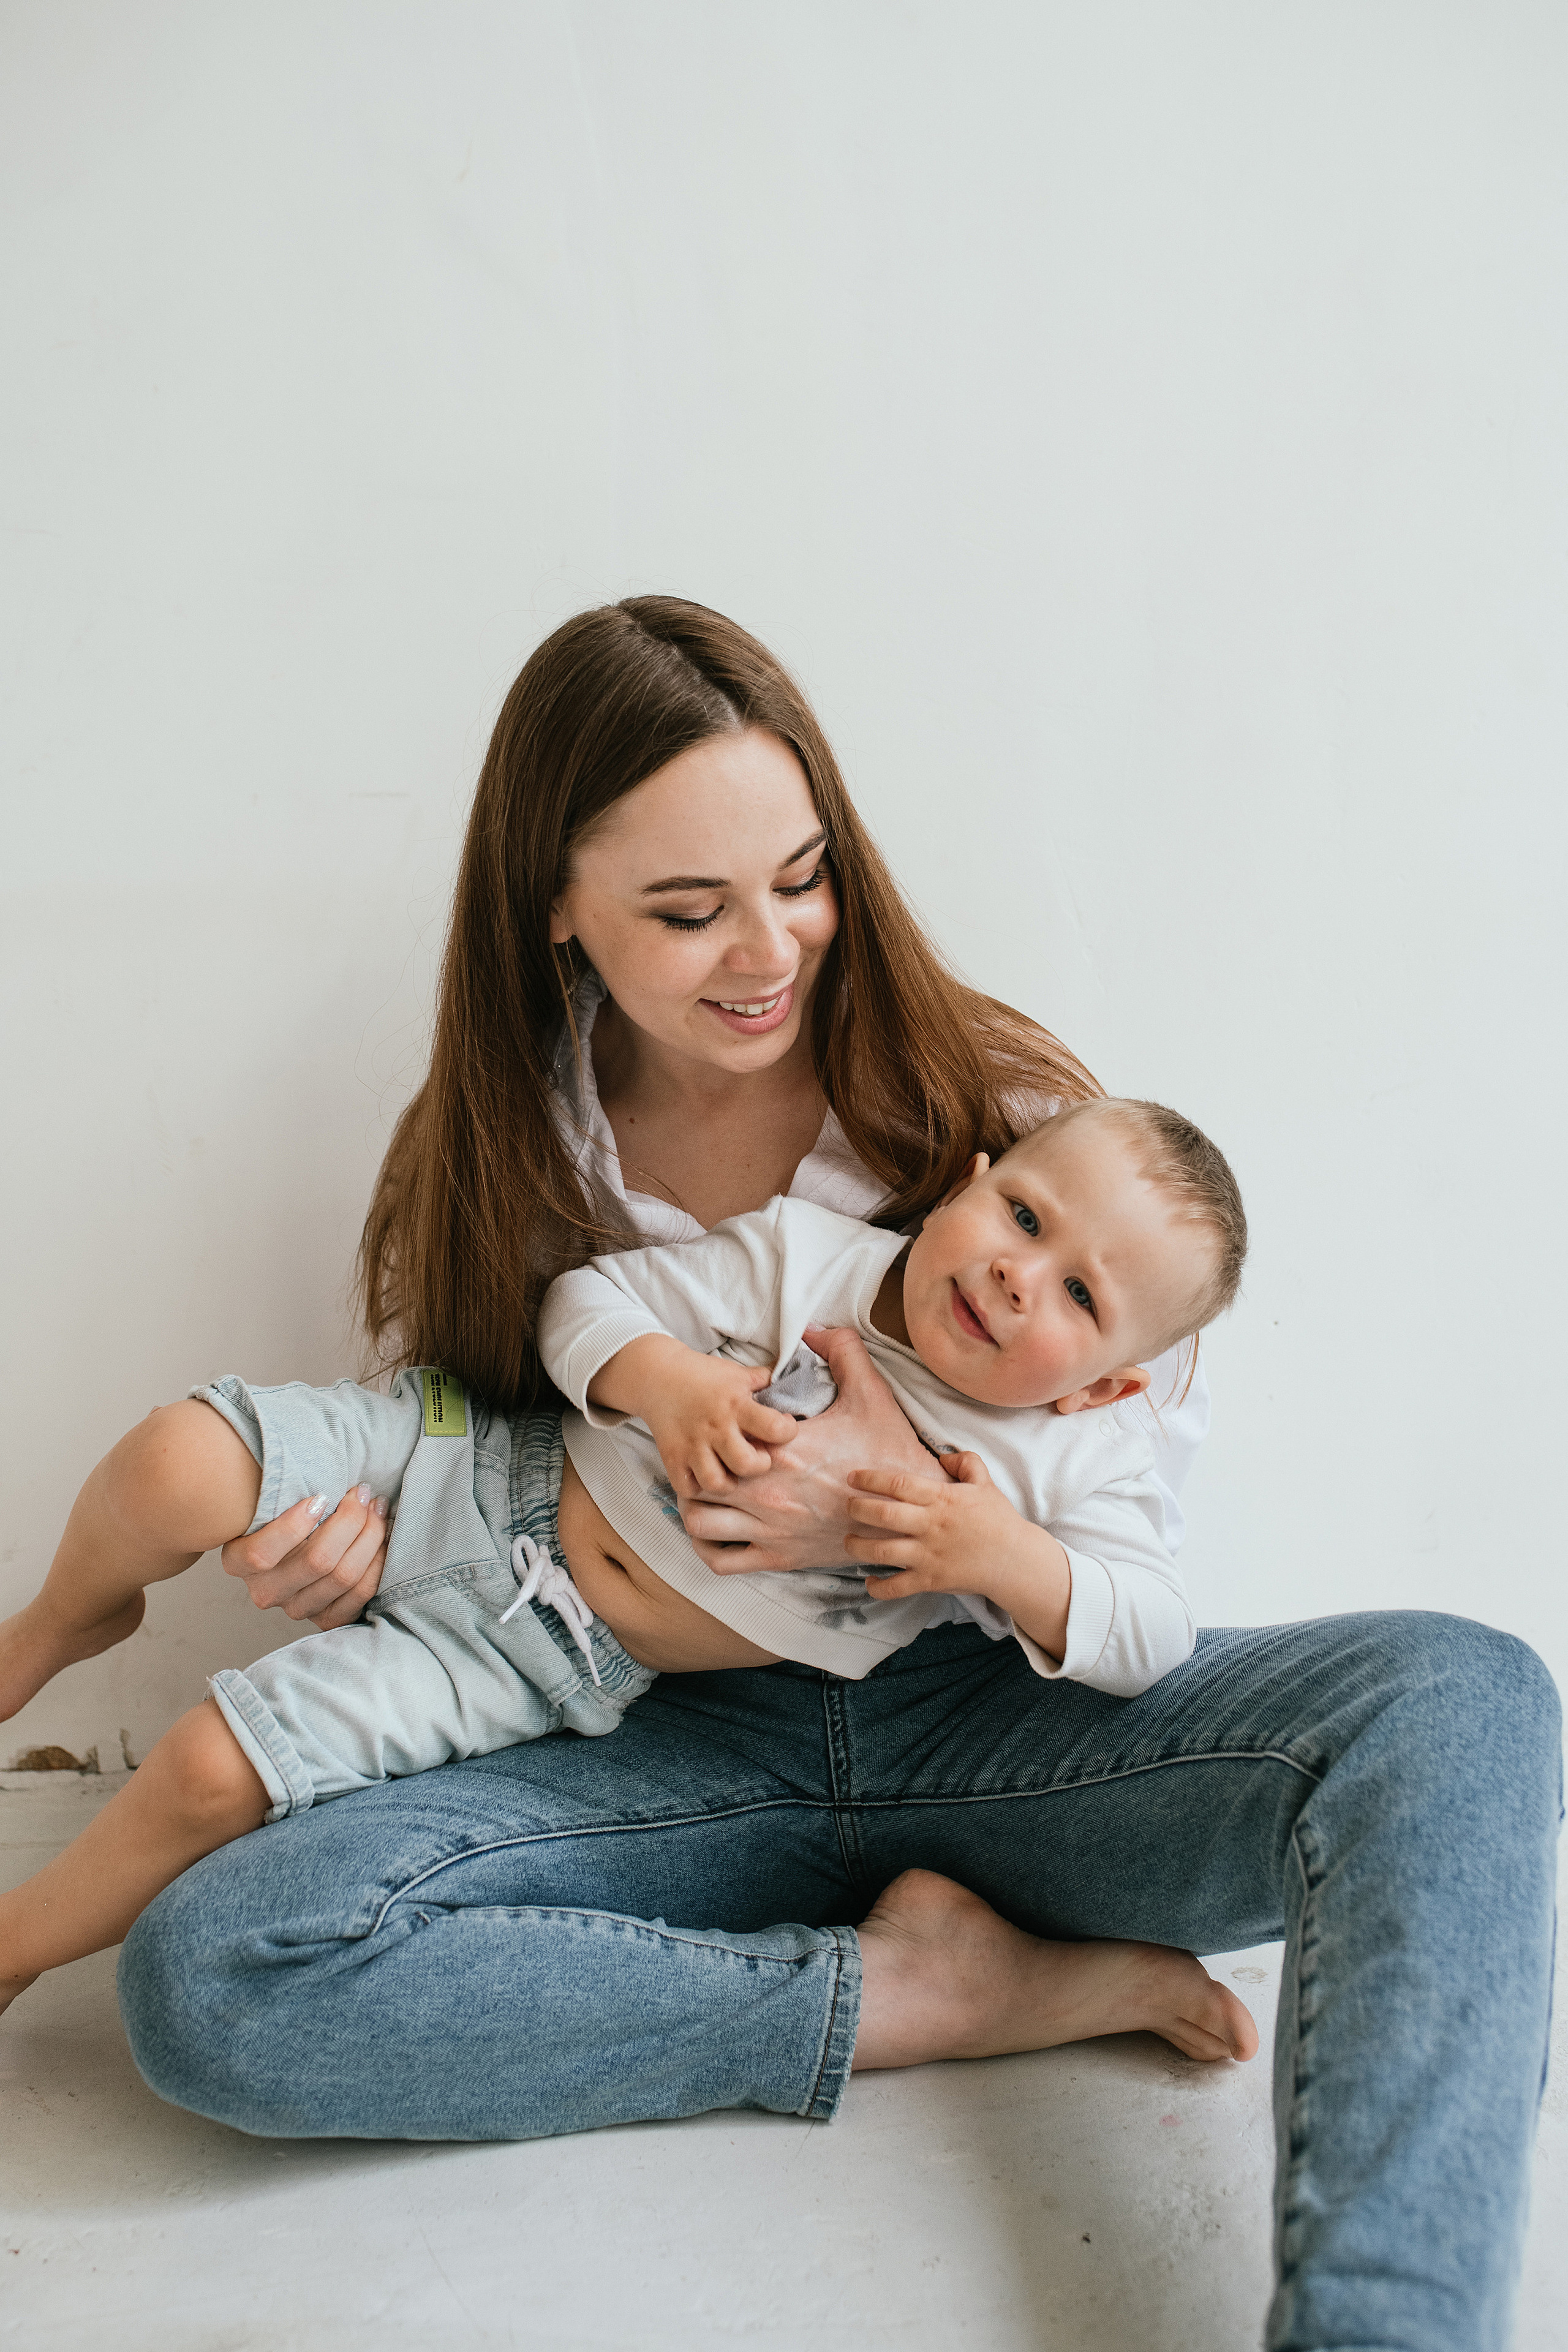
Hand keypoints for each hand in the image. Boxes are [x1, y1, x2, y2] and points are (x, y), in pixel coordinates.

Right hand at [221, 1487, 388, 1629]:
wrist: (299, 1541)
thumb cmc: (286, 1507)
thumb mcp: (273, 1497)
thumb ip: (283, 1486)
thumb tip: (315, 1455)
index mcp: (239, 1561)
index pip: (261, 1555)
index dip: (294, 1526)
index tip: (322, 1496)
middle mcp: (266, 1591)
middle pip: (317, 1561)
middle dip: (350, 1520)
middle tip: (362, 1492)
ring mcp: (296, 1608)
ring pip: (344, 1576)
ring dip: (370, 1536)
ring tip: (377, 1507)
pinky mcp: (326, 1618)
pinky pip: (360, 1595)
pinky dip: (377, 1563)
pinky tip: (382, 1538)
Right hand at [611, 1337, 798, 1498]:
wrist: (657, 1375)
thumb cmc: (704, 1376)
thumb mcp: (739, 1374)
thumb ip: (766, 1382)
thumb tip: (795, 1380)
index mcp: (737, 1404)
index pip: (775, 1428)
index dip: (787, 1432)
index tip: (783, 1429)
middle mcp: (716, 1427)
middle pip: (748, 1464)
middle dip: (759, 1466)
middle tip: (757, 1457)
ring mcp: (692, 1445)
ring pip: (717, 1483)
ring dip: (729, 1482)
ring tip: (731, 1470)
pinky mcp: (672, 1457)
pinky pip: (687, 1488)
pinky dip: (698, 1488)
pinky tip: (706, 1475)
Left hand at [681, 1325, 936, 1573]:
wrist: (911, 1511)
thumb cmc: (889, 1452)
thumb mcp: (871, 1392)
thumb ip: (843, 1352)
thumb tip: (814, 1329)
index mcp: (785, 1448)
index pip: (722, 1435)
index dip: (716, 1428)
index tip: (725, 1424)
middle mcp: (768, 1490)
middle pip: (698, 1478)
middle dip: (697, 1465)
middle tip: (707, 1456)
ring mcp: (771, 1528)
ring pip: (698, 1522)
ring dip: (694, 1507)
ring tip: (706, 1493)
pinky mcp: (779, 1557)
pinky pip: (721, 1561)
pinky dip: (709, 1547)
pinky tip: (719, 1530)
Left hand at [845, 1449, 1070, 1659]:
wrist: (1016, 1560)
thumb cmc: (999, 1520)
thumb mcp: (985, 1483)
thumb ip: (965, 1462)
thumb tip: (941, 1456)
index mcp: (941, 1499)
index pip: (899, 1483)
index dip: (870, 1478)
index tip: (852, 1477)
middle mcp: (930, 1526)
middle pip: (883, 1514)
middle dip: (858, 1508)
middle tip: (847, 1506)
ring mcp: (928, 1555)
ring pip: (882, 1551)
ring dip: (858, 1546)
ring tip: (849, 1541)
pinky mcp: (930, 1580)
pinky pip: (896, 1587)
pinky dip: (878, 1587)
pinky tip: (869, 1580)